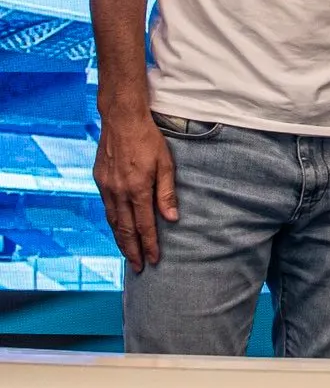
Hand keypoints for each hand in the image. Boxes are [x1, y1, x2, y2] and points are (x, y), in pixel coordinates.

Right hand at [92, 101, 178, 271]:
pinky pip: (107, 208)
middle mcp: (119, 192)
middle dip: (133, 251)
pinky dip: (113, 224)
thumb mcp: (166, 164)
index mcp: (137, 189)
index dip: (149, 245)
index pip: (144, 225)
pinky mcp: (100, 181)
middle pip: (125, 230)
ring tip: (128, 254)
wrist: (122, 120)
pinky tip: (118, 229)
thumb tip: (171, 218)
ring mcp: (107, 187)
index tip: (154, 260)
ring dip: (121, 240)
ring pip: (113, 222)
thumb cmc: (149, 140)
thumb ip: (167, 193)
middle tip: (139, 268)